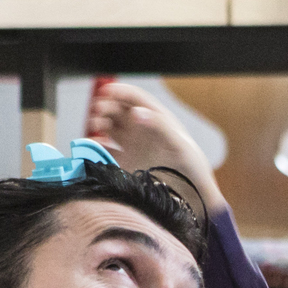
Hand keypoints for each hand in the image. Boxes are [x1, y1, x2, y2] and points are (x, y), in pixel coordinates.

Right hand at [85, 82, 228, 212]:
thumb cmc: (192, 167)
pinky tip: (95, 144)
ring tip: (96, 125)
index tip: (106, 90)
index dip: (120, 91)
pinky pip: (106, 150)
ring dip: (99, 122)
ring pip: (109, 127)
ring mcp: (132, 146)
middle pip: (118, 110)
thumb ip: (159, 125)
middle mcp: (142, 130)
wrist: (191, 197)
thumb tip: (136, 112)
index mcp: (157, 119)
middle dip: (106, 106)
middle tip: (98, 110)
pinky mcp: (125, 163)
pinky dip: (97, 145)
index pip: (135, 98)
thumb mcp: (179, 143)